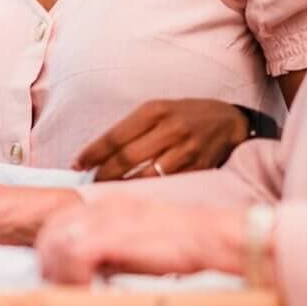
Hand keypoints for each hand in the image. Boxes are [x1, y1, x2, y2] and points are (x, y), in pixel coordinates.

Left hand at [36, 194, 245, 284]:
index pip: (62, 222)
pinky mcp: (113, 234)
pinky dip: (73, 278)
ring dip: (59, 274)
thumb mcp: (139, 241)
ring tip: (71, 294)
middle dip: (49, 263)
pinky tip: (85, 293)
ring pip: (57, 242)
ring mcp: (107, 218)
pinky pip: (74, 256)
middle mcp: (104, 206)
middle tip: (58, 289)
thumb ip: (113, 250)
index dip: (53, 251)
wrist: (210, 237)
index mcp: (110, 205)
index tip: (58, 276)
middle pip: (52, 231)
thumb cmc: (182, 245)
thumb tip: (89, 274)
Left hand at [72, 99, 248, 180]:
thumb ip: (133, 128)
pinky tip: (135, 195)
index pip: (115, 135)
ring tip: (107, 193)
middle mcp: (170, 128)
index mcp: (155, 110)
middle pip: (127, 158)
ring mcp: (186, 150)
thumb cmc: (186, 116)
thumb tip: (99, 154)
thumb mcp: (159, 110)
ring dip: (123, 187)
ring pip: (145, 176)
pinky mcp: (198, 168)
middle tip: (90, 183)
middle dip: (103, 174)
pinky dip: (147, 192)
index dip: (92, 153)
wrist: (229, 122)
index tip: (76, 164)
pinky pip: (167, 185)